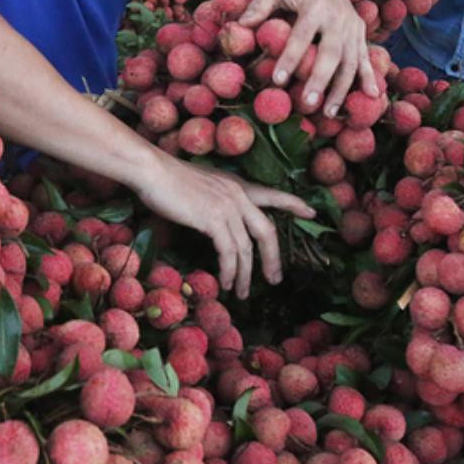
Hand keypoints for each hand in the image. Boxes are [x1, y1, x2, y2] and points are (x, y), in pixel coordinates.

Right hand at [133, 153, 315, 297]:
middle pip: (266, 231)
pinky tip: (225, 283)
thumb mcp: (201, 187)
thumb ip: (215, 202)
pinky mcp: (213, 218)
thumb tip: (217, 224)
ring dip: (244, 274)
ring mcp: (228, 206)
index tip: (311, 213)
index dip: (293, 204)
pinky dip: (229, 270)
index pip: (272, 194)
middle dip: (273, 258)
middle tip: (274, 279)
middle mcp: (238, 194)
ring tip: (240, 292)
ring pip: (247, 248)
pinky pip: (229, 252)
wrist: (151, 171)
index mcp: (237, 185)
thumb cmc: (167, 179)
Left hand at [239, 0, 377, 116]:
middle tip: (308, 104)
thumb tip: (242, 25)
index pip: (301, 36)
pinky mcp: (360, 32)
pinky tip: (372, 96)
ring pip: (350, 60)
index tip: (277, 81)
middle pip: (330, 52)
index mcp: (315, 5)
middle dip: (320, 79)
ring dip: (342, 88)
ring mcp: (352, 25)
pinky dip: (369, 77)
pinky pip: (365, 57)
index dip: (290, 59)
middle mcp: (338, 16)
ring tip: (329, 113)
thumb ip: (259, 6)